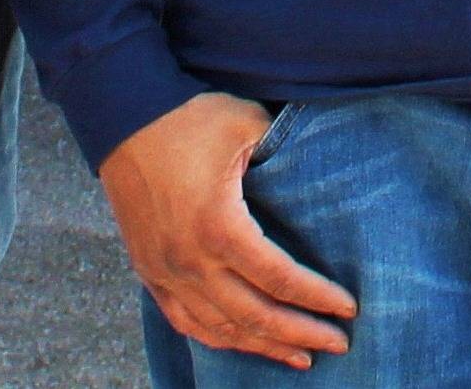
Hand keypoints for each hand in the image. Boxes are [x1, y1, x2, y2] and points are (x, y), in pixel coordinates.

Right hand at [99, 93, 357, 371]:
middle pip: (256, 316)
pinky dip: (219, 337)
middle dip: (302, 334)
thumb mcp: (245, 124)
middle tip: (339, 344)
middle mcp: (191, 261)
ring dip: (264, 346)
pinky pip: (186, 321)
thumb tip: (316, 168)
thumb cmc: (187, 116)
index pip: (280, 279)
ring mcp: (166, 271)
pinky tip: (242, 341)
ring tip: (301, 356)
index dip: (317, 297)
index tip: (348, 309)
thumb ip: (283, 151)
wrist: (122, 115)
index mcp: (220, 227)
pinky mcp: (149, 270)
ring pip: (221, 328)